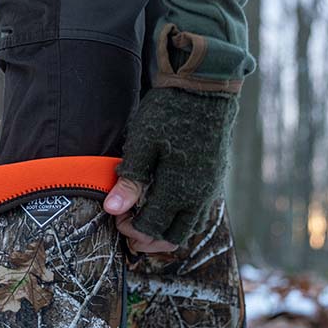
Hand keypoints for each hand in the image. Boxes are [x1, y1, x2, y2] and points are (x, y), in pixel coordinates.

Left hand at [105, 87, 238, 250]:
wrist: (205, 87)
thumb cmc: (169, 112)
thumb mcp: (142, 144)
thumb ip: (131, 180)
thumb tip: (112, 210)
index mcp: (179, 190)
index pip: (152, 228)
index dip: (130, 229)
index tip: (116, 217)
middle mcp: (199, 196)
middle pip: (174, 237)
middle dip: (149, 241)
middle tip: (129, 232)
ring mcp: (210, 188)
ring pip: (190, 227)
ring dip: (167, 231)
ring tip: (145, 222)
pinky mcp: (215, 178)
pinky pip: (200, 211)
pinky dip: (181, 218)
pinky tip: (165, 205)